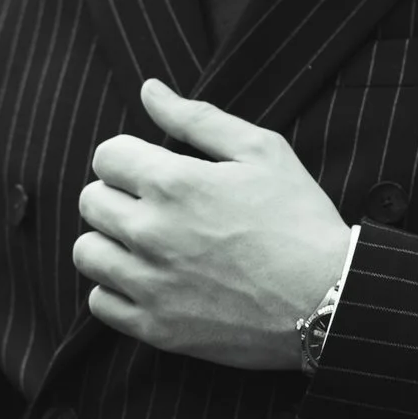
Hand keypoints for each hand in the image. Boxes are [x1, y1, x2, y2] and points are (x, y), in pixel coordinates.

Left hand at [75, 80, 352, 369]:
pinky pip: (100, 302)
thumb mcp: (261, 151)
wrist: (330, 299)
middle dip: (117, 195)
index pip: (106, 156)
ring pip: (86, 252)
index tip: (152, 170)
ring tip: (145, 243)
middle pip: (91, 201)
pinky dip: (115, 290)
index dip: (129, 157)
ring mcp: (150, 284)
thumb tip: (149, 90)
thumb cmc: (300, 219)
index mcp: (174, 183)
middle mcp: (151, 232)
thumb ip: (197, 118)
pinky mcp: (156, 328)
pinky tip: (148, 280)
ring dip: (109, 242)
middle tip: (155, 206)